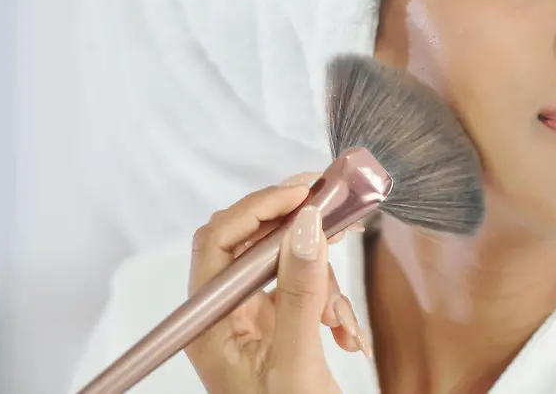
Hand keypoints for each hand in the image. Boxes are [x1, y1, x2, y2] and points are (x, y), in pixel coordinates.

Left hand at [184, 174, 369, 393]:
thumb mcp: (296, 363)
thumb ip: (299, 292)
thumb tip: (305, 225)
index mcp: (209, 325)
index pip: (219, 238)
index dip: (260, 206)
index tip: (306, 191)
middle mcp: (224, 319)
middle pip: (250, 244)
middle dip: (296, 232)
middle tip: (335, 211)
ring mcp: (251, 325)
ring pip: (285, 268)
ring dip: (324, 285)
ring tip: (341, 322)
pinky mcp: (278, 332)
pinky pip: (304, 295)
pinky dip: (331, 308)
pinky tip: (346, 338)